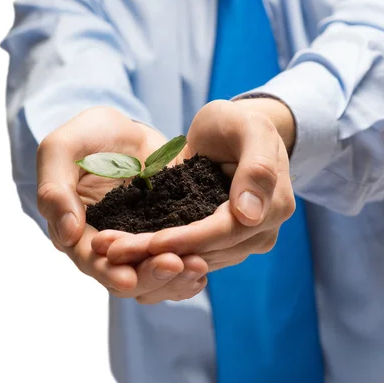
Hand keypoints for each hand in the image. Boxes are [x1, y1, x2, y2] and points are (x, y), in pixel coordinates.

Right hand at [36, 107, 205, 297]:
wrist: (124, 131)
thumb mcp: (62, 150)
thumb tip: (68, 233)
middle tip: (175, 264)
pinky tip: (205, 264)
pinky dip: (190, 268)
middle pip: (129, 278)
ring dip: (176, 278)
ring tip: (198, 266)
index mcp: (78, 233)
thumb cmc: (87, 138)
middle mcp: (110, 248)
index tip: (128, 278)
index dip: (109, 273)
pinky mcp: (168, 234)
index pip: (92, 263)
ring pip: (156, 276)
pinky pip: (179, 259)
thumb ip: (55, 188)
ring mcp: (142, 243)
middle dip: (151, 276)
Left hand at [94, 98, 296, 303]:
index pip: (226, 232)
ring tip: (110, 251)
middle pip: (205, 253)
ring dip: (150, 258)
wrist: (231, 132)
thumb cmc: (239, 123)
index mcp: (273, 208)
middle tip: (113, 251)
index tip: (150, 242)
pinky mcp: (213, 243)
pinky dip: (153, 253)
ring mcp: (237, 243)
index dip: (188, 239)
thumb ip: (257, 167)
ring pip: (191, 260)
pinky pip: (184, 254)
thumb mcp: (251, 129)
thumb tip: (250, 216)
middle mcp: (258, 234)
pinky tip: (122, 249)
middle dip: (159, 254)